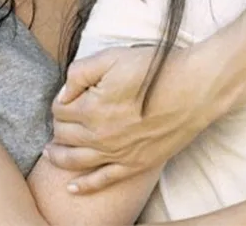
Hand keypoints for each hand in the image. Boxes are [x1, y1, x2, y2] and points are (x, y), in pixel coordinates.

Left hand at [45, 46, 213, 192]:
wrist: (195, 89)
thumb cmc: (156, 70)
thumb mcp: (113, 57)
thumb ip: (81, 72)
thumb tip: (64, 92)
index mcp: (92, 108)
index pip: (59, 110)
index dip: (60, 101)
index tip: (67, 96)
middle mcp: (100, 135)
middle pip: (65, 135)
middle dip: (58, 126)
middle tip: (61, 118)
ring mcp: (117, 153)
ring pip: (76, 160)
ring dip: (59, 156)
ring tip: (50, 152)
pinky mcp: (135, 164)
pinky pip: (103, 180)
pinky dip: (84, 185)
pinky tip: (72, 187)